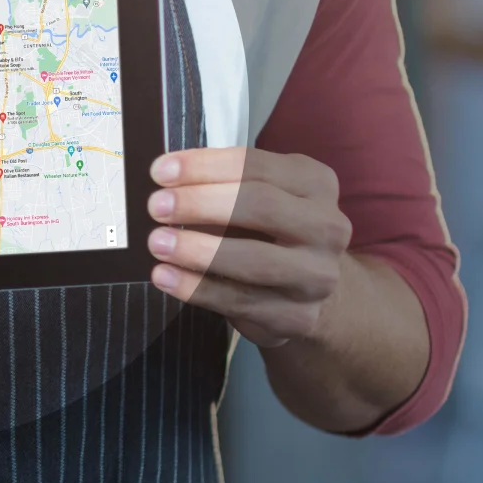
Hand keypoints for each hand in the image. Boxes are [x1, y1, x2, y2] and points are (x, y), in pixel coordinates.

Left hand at [146, 147, 352, 346]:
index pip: (255, 165)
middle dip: (200, 204)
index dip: (204, 167)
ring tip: (157, 242)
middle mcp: (326, 226)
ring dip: (197, 250)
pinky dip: (196, 288)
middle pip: (260, 206)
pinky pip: (241, 301)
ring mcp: (318, 276)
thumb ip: (219, 183)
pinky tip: (165, 276)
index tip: (160, 171)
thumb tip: (164, 179)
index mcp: (314, 182)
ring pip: (254, 260)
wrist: (309, 288)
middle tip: (156, 206)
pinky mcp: (299, 318)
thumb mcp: (254, 193)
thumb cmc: (268, 227)